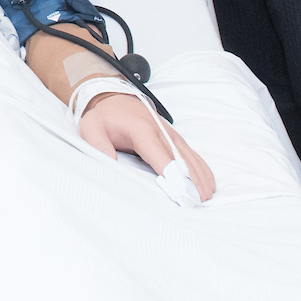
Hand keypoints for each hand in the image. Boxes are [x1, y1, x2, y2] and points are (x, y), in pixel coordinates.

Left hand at [80, 92, 215, 201]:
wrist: (115, 98)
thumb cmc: (104, 117)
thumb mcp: (91, 127)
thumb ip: (98, 145)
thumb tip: (110, 164)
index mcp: (141, 130)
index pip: (160, 155)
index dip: (171, 174)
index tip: (180, 192)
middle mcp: (161, 132)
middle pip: (180, 159)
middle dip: (191, 180)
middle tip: (198, 202)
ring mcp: (170, 134)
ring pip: (190, 158)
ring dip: (200, 177)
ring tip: (206, 197)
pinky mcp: (175, 138)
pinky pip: (192, 154)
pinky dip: (202, 169)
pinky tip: (209, 183)